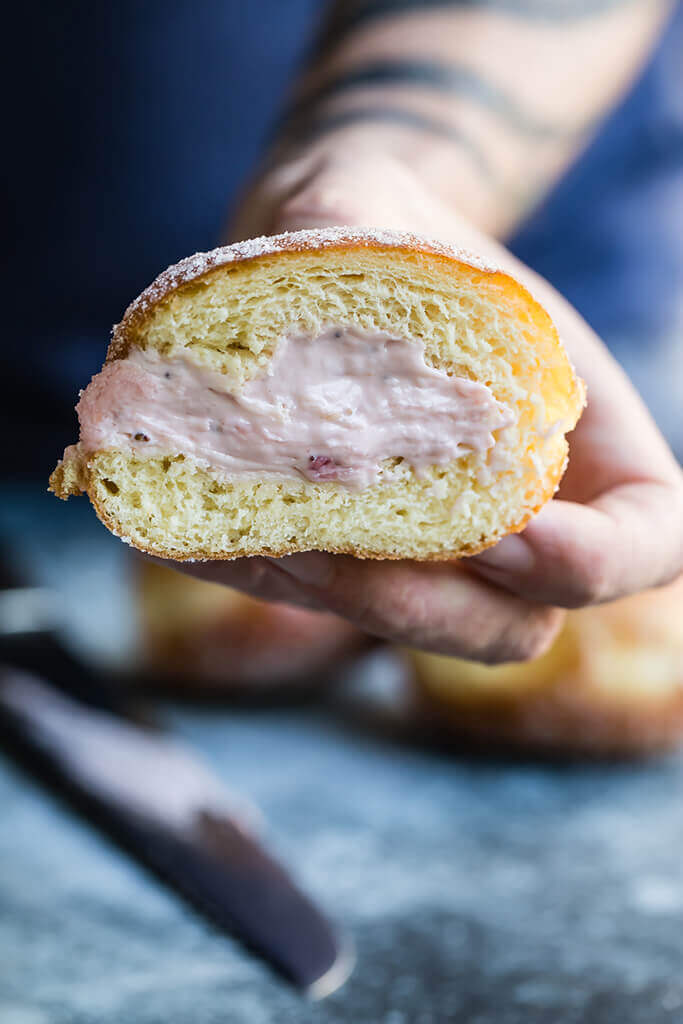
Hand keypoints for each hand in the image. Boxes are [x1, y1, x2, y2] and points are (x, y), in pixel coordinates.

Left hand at [179, 143, 682, 662]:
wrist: (330, 264)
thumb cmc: (388, 230)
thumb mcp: (381, 205)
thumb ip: (358, 223)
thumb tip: (311, 246)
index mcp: (594, 451)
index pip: (646, 543)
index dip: (593, 562)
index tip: (511, 532)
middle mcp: (521, 522)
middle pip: (517, 623)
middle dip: (438, 606)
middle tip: (356, 551)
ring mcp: (437, 554)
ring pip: (423, 627)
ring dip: (348, 604)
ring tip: (276, 545)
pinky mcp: (354, 557)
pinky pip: (329, 601)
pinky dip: (276, 580)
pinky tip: (218, 536)